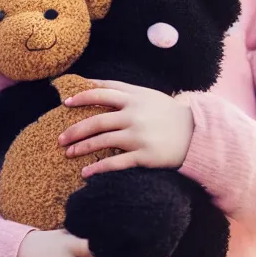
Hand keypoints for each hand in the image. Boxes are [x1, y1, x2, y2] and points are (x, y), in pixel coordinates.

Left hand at [58, 80, 194, 176]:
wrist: (195, 133)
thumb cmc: (168, 113)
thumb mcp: (148, 95)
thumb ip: (123, 89)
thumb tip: (94, 83)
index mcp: (134, 98)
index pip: (101, 94)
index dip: (81, 97)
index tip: (66, 103)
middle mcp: (134, 115)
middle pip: (96, 121)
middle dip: (75, 130)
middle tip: (60, 138)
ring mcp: (138, 136)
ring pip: (102, 141)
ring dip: (81, 148)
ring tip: (68, 154)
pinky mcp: (144, 155)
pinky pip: (116, 162)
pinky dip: (98, 168)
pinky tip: (85, 173)